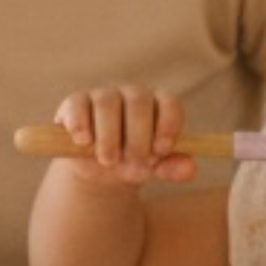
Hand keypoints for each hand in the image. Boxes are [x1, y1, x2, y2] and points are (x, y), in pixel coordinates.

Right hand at [51, 85, 198, 185]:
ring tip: (108, 160)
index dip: (168, 124)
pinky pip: (77, 104)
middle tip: (135, 164)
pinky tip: (84, 141)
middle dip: (138, 136)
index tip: (162, 150)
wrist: (98, 170)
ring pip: (107, 102)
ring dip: (109, 135)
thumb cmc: (132, 162)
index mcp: (157, 106)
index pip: (169, 103)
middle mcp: (131, 95)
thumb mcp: (151, 168)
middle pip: (139, 101)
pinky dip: (81, 123)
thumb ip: (171, 168)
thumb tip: (190, 170)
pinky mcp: (75, 103)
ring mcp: (102, 96)